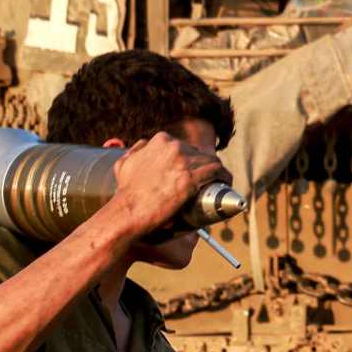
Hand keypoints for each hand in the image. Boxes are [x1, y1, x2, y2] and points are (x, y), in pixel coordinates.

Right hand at [109, 131, 227, 238]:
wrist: (129, 210)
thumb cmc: (126, 191)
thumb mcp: (124, 163)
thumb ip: (135, 151)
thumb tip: (143, 145)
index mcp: (161, 140)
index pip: (185, 147)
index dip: (191, 160)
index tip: (193, 171)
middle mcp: (173, 146)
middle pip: (199, 154)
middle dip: (203, 167)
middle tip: (205, 181)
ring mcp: (183, 161)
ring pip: (211, 161)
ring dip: (217, 172)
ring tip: (219, 183)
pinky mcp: (191, 177)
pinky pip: (217, 171)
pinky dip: (224, 177)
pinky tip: (226, 183)